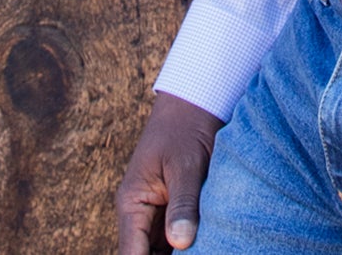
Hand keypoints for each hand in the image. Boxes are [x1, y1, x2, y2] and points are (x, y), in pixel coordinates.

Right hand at [116, 91, 225, 253]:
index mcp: (132, 204)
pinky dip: (191, 246)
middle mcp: (140, 214)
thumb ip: (183, 202)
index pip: (131, 254)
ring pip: (163, 251)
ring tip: (209, 248)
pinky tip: (209, 246)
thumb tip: (181, 243)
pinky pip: (178, 239)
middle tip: (202, 252)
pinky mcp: (176, 210)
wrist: (197, 101)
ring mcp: (158, 214)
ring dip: (184, 252)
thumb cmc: (186, 127)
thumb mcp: (186, 164)